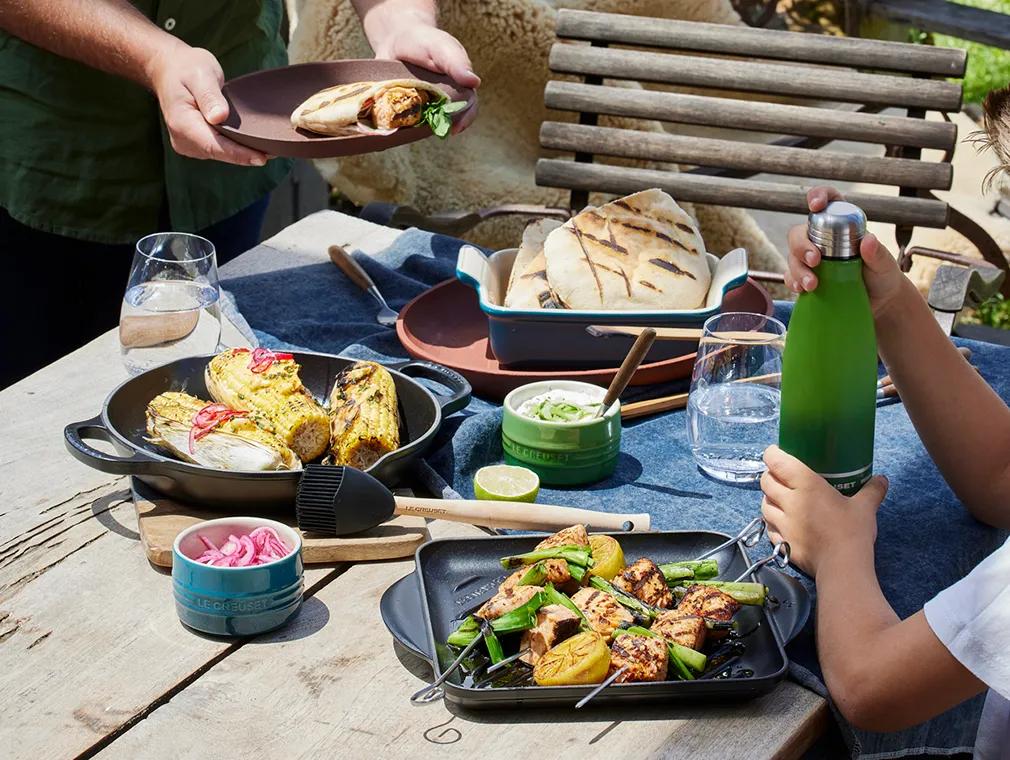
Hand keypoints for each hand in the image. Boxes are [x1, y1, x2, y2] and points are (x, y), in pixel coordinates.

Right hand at [147, 43, 268, 165]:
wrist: (170, 69)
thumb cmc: (187, 68)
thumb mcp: (201, 74)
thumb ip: (210, 96)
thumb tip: (219, 117)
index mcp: (181, 122)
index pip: (213, 145)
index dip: (238, 154)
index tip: (261, 158)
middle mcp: (183, 138)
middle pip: (219, 152)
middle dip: (246, 155)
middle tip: (276, 152)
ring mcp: (188, 144)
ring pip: (221, 154)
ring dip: (242, 153)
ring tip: (269, 149)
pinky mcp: (196, 144)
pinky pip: (219, 149)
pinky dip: (235, 148)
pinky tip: (254, 144)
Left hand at [371, 23, 479, 133]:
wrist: (396, 39)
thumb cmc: (424, 41)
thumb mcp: (441, 47)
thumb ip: (456, 63)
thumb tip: (474, 82)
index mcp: (459, 87)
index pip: (468, 106)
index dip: (465, 119)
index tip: (455, 128)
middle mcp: (445, 100)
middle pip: (448, 119)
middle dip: (440, 125)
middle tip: (431, 129)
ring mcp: (425, 107)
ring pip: (428, 124)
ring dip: (421, 128)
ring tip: (412, 127)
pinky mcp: (407, 110)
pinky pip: (408, 122)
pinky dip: (403, 125)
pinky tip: (397, 126)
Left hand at [760, 445, 887, 575]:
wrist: (842, 566)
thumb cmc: (852, 531)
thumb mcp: (865, 507)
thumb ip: (872, 490)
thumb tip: (882, 479)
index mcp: (806, 485)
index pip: (777, 462)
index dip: (772, 455)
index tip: (775, 452)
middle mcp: (788, 501)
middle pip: (766, 482)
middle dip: (769, 476)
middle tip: (779, 476)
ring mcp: (782, 523)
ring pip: (763, 504)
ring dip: (768, 499)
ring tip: (778, 498)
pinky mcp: (781, 541)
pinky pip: (768, 527)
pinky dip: (771, 522)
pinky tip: (780, 523)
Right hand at [786, 186, 907, 319]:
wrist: (879, 302)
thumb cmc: (883, 276)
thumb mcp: (885, 264)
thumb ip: (877, 253)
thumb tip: (868, 240)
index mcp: (843, 224)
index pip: (828, 201)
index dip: (818, 196)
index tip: (816, 206)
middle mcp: (823, 238)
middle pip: (800, 233)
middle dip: (801, 245)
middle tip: (814, 260)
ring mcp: (812, 258)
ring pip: (792, 256)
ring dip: (798, 269)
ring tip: (812, 284)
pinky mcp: (806, 277)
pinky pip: (791, 276)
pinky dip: (793, 281)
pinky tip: (802, 290)